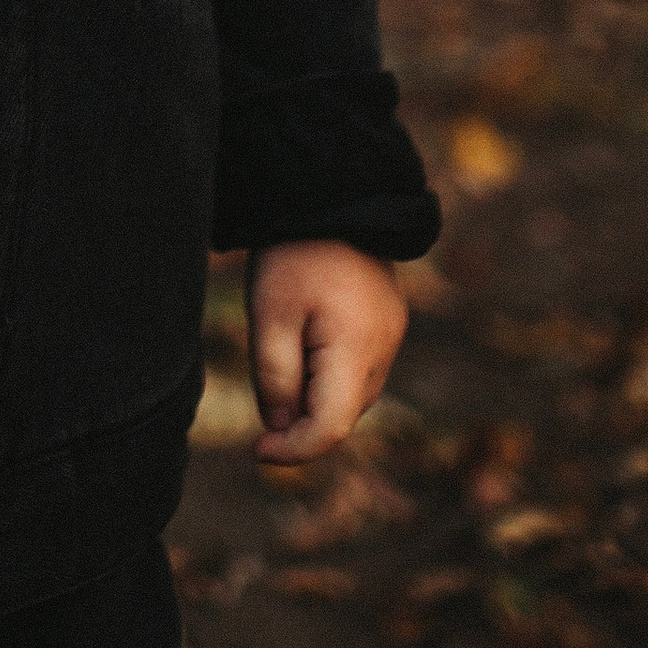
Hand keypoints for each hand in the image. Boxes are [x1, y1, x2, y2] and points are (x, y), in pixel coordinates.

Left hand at [246, 240, 406, 463]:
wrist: (333, 197)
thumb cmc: (295, 255)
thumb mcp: (270, 316)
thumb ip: (275, 378)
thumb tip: (281, 427)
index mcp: (356, 351)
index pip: (330, 427)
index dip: (294, 450)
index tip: (257, 450)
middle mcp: (383, 352)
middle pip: (342, 415)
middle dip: (301, 422)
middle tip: (262, 398)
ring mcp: (390, 338)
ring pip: (351, 396)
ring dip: (316, 398)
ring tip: (282, 356)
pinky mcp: (388, 324)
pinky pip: (359, 370)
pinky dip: (329, 375)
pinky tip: (304, 344)